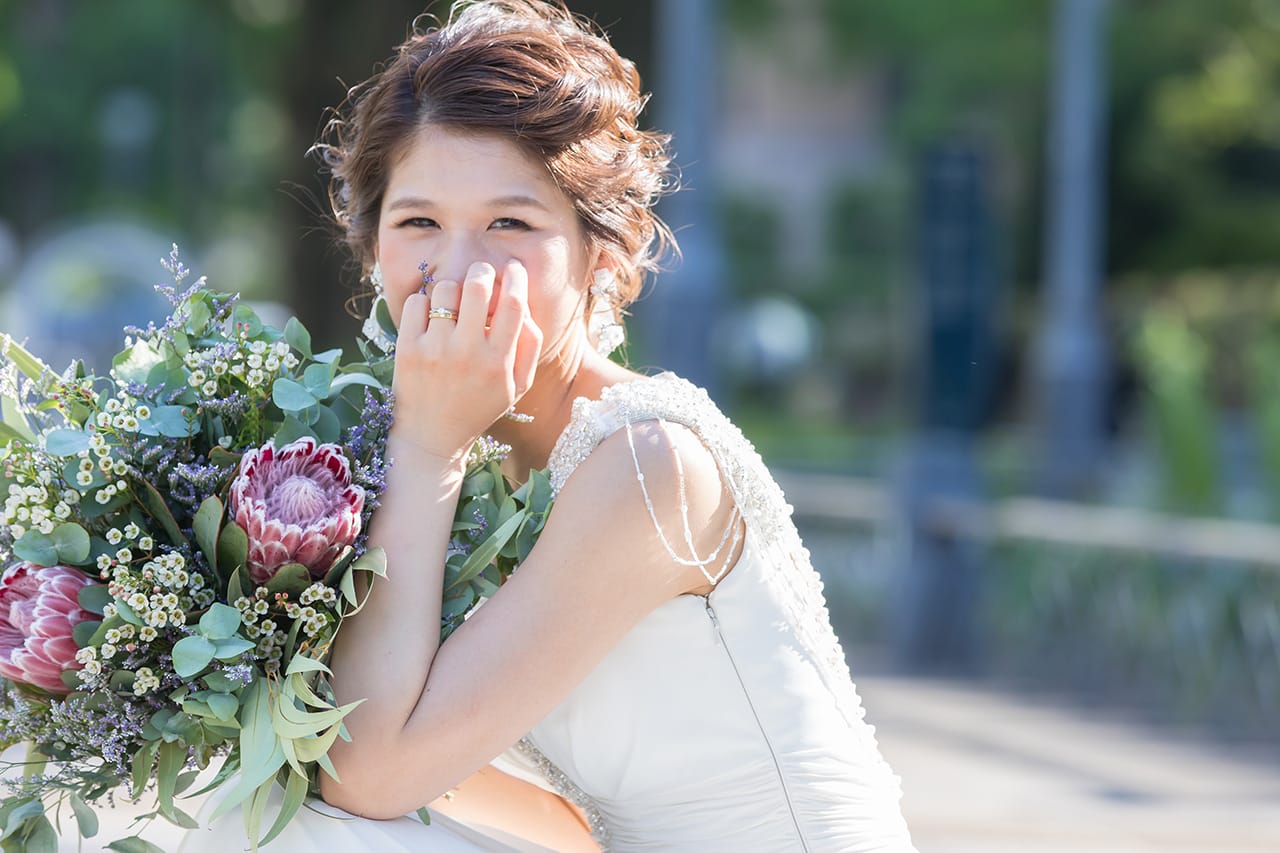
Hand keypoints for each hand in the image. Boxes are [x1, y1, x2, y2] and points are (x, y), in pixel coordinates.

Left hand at [390, 260, 542, 460]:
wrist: (431, 439)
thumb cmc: (478, 407)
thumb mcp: (517, 387)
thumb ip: (530, 347)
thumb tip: (525, 308)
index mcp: (499, 362)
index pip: (514, 305)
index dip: (516, 278)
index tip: (513, 268)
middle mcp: (468, 353)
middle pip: (478, 286)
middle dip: (482, 271)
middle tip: (481, 274)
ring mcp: (435, 350)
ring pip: (446, 290)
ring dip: (452, 289)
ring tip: (453, 304)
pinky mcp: (407, 349)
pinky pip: (417, 302)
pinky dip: (424, 302)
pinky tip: (430, 318)